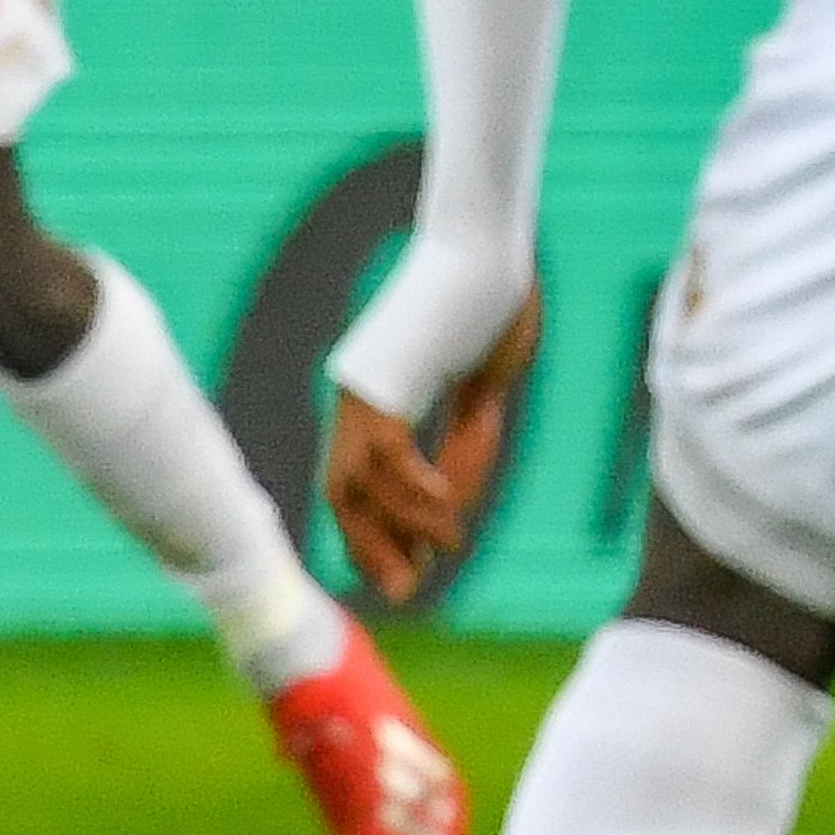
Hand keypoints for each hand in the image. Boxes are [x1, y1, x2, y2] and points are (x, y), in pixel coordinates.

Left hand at [322, 294, 541, 604]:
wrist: (489, 244)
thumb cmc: (493, 302)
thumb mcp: (483, 385)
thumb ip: (468, 436)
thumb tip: (455, 497)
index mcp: (375, 392)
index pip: (356, 478)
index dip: (375, 529)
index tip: (407, 569)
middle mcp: (355, 394)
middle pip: (342, 490)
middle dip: (371, 545)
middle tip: (406, 589)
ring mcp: (360, 387)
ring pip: (359, 481)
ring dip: (403, 525)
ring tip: (450, 547)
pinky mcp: (380, 381)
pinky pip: (388, 455)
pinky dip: (414, 491)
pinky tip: (449, 510)